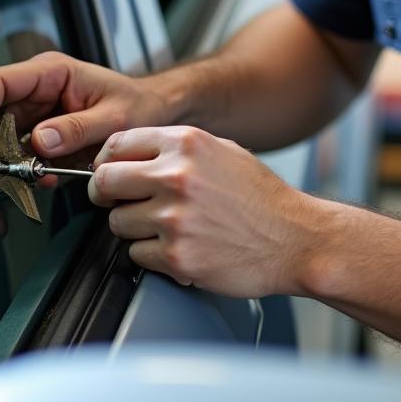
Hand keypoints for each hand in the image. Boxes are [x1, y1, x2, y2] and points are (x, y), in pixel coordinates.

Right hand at [0, 53, 167, 165]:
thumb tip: (39, 141)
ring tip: (30, 179)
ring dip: (8, 163)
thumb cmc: (139, 105)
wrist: (154, 113)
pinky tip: (46, 179)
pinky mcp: (39, 133)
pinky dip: (25, 170)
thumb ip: (79, 128)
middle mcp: (35, 88)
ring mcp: (35, 111)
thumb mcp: (116, 117)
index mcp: (50, 71)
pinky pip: (18, 152)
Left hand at [88, 126, 318, 297]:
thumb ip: (177, 148)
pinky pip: (136, 254)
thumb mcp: (222, 150)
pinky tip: (179, 247)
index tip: (108, 173)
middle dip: (106, 195)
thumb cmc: (261, 198)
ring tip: (165, 228)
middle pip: (104, 182)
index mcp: (187, 144)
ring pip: (117, 222)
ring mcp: (175, 218)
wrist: (296, 239)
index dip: (106, 161)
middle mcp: (177, 176)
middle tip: (118, 202)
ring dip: (133, 228)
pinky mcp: (177, 256)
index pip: (117, 144)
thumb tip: (134, 154)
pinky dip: (152, 255)